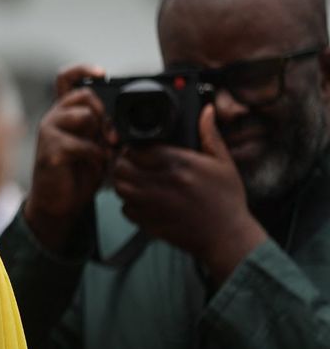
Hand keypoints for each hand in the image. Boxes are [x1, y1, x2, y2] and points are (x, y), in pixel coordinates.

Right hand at [23, 65, 115, 251]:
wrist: (58, 204)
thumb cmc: (78, 172)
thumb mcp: (96, 144)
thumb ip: (103, 127)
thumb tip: (123, 119)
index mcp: (65, 112)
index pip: (67, 78)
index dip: (83, 70)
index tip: (102, 74)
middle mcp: (53, 118)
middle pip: (83, 94)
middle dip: (105, 112)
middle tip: (113, 135)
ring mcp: (48, 133)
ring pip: (83, 115)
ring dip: (101, 134)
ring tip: (105, 151)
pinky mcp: (50, 151)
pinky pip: (82, 144)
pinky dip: (96, 157)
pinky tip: (96, 166)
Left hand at [111, 106, 267, 281]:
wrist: (228, 237)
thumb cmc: (227, 200)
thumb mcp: (223, 163)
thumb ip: (209, 135)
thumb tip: (205, 111)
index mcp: (179, 164)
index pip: (138, 148)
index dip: (135, 147)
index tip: (140, 149)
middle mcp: (162, 183)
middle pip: (122, 166)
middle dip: (124, 162)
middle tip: (134, 163)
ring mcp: (153, 204)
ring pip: (119, 187)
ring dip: (124, 181)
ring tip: (136, 180)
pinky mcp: (150, 222)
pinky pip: (125, 209)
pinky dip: (129, 204)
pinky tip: (142, 200)